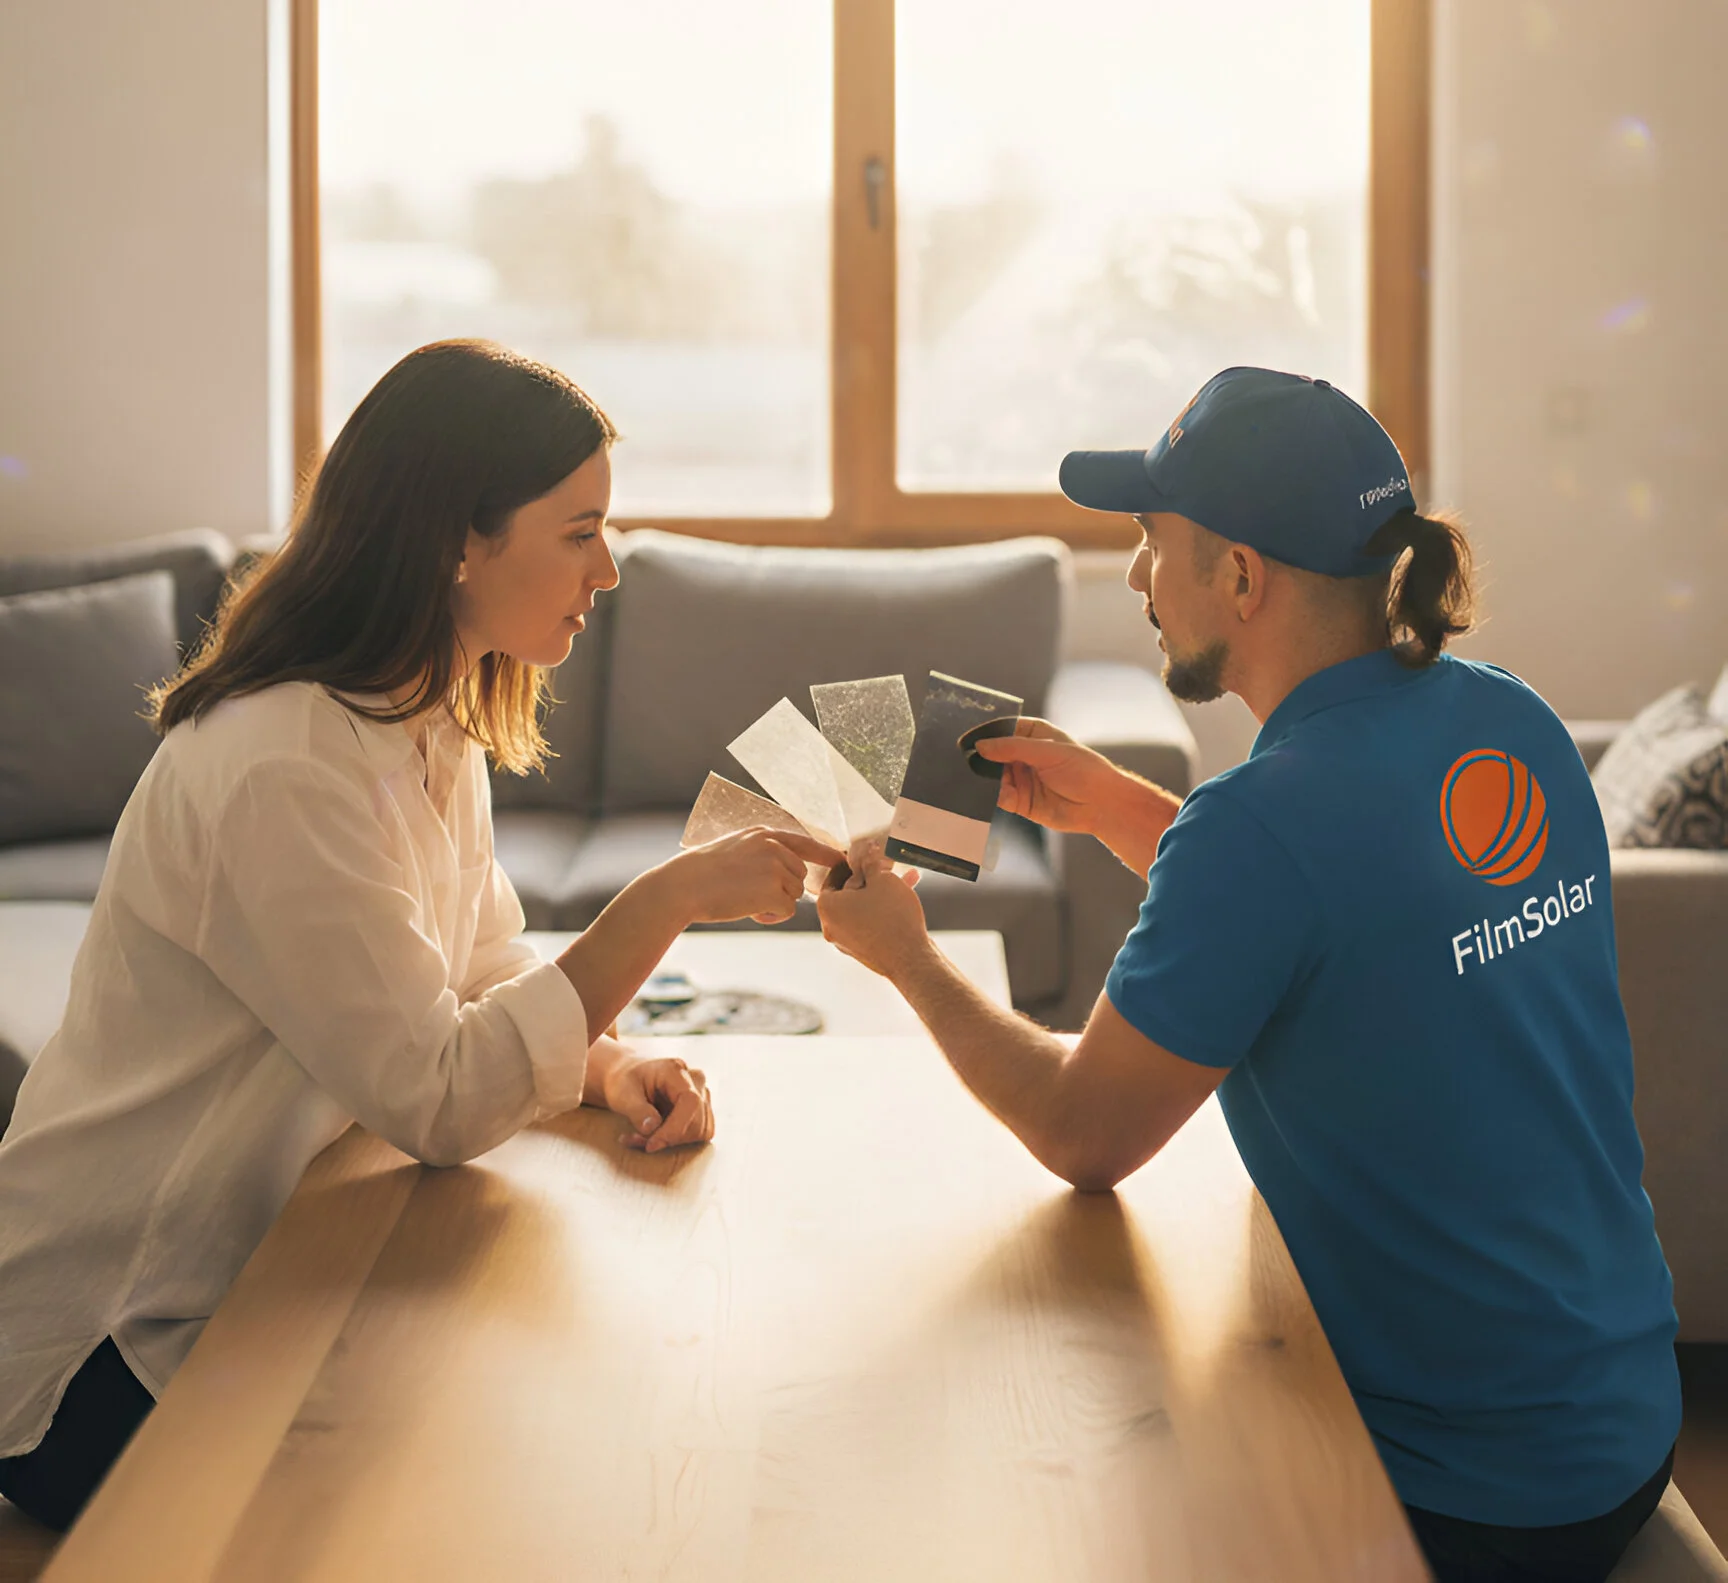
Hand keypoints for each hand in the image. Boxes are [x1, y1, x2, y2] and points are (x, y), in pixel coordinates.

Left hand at [592, 1042, 714, 1152]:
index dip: (675, 1129)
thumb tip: (652, 1128)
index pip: (691, 1101)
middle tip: (636, 1140)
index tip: (651, 1145)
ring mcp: (701, 1095)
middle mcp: (695, 1080)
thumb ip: (637, 1111)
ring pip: (701, 1131)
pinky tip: (654, 1136)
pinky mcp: (701, 1110)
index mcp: (675, 1070)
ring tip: (642, 1138)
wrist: (627, 1078)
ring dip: (672, 1142)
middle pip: (698, 1120)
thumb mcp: (621, 1094)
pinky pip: (698, 1134)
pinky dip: (676, 1142)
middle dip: (669, 1138)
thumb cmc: (623, 1082)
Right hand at [666, 827, 842, 924]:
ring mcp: (774, 867)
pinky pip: (787, 909)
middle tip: (752, 895)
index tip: (840, 860)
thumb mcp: (734, 849)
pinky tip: (749, 911)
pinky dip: (771, 916)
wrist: (683, 886)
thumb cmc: (701, 873)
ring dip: (775, 902)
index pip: (804, 842)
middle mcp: (773, 846)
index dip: (824, 853)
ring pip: (794, 893)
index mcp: (763, 834)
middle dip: (783, 889)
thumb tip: (785, 870)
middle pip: (799, 875)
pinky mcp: (772, 890)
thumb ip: (760, 853)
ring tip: (745, 900)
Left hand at [817, 842, 932, 981]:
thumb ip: (871, 863)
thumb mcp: (883, 879)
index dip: (852, 862)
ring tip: (904, 878)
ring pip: (862, 908)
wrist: (910, 959)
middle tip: (886, 866)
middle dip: (869, 878)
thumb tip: (867, 851)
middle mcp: (830, 926)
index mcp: (826, 907)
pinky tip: (905, 897)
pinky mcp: (863, 950)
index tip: (866, 855)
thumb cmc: (892, 917)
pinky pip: (869, 923)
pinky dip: (882, 910)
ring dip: (880, 893)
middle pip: (847, 893)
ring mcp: (846, 941)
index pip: (833, 876)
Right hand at [964, 717, 1120, 834]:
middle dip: (979, 759)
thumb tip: (981, 746)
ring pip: (992, 778)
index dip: (984, 734)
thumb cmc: (1084, 770)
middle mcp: (1022, 756)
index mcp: (1032, 735)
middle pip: (992, 755)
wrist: (1102, 805)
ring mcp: (1020, 779)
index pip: (1001, 729)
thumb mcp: (1048, 752)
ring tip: (974, 780)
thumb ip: (1013, 748)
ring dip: (984, 780)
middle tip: (962, 761)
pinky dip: (994, 798)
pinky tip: (996, 796)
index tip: (965, 739)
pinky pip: (999, 798)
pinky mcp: (1020, 802)